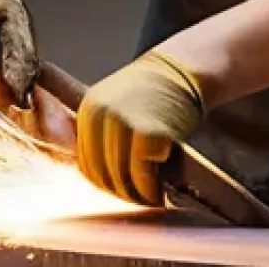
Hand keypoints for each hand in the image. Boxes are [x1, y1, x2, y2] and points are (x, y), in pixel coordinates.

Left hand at [76, 51, 205, 205]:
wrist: (182, 69)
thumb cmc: (152, 91)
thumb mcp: (116, 103)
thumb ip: (102, 133)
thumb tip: (95, 176)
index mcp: (90, 109)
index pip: (86, 163)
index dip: (104, 183)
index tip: (120, 191)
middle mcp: (101, 116)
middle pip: (102, 174)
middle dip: (120, 192)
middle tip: (137, 199)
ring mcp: (123, 123)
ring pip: (120, 178)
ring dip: (135, 196)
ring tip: (149, 199)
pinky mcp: (148, 133)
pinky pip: (142, 175)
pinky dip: (150, 190)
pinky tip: (158, 192)